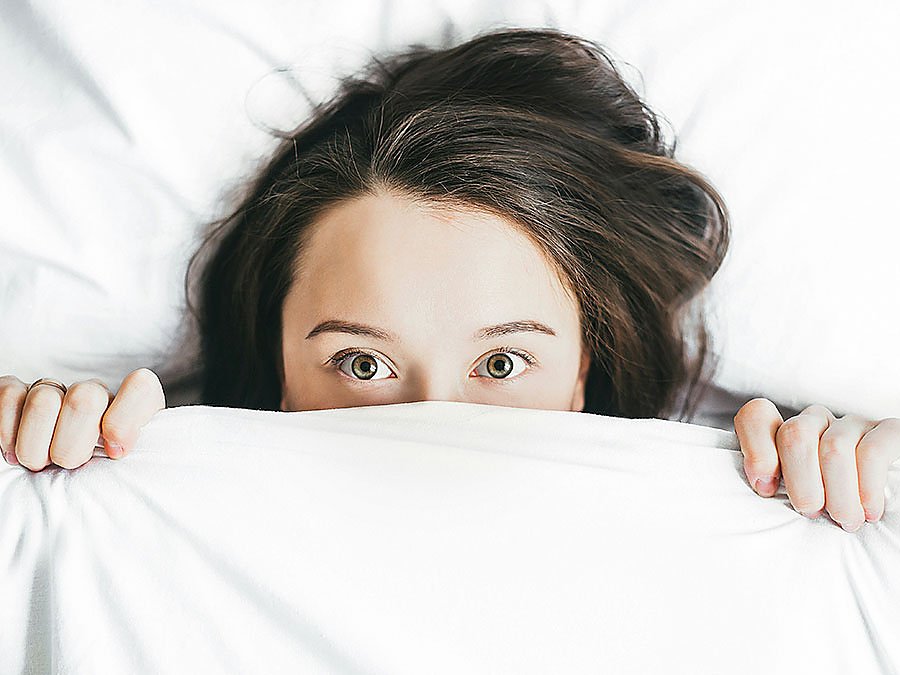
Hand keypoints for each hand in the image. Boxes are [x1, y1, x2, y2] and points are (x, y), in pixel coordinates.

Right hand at [0, 368, 165, 470]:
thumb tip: (117, 451)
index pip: (141, 388)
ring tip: (40, 463)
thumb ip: (130, 461)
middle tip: (68, 465)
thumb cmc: (95, 480)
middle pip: (85, 399)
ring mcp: (55, 390)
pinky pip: (9, 396)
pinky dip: (7, 432)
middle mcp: (94, 394)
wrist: (49, 481)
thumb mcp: (122, 474)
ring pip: (44, 401)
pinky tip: (13, 451)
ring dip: (37, 446)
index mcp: (129, 410)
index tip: (115, 452)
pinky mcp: (17, 392)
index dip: (125, 419)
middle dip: (71, 445)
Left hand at [734, 399, 898, 530]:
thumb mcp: (794, 498)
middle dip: (801, 482)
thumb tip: (763, 484)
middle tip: (812, 512)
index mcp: (785, 432)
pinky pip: (872, 452)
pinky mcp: (889, 431)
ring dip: (838, 494)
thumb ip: (772, 484)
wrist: (886, 514)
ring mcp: (852, 424)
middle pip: (795, 434)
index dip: (757, 451)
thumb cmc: (829, 509)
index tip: (767, 490)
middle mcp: (817, 421)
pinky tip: (869, 511)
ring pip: (833, 448)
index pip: (756, 416)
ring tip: (845, 520)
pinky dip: (868, 488)